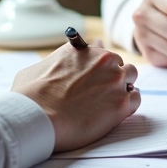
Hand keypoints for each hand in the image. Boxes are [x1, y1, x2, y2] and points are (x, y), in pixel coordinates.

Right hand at [11, 42, 140, 152]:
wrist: (37, 118)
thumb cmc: (31, 97)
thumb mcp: (36, 70)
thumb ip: (54, 65)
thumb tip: (54, 70)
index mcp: (82, 50)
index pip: (101, 49)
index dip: (99, 63)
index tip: (97, 72)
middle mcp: (103, 60)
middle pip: (119, 63)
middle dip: (113, 75)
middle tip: (103, 90)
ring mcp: (115, 81)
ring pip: (131, 77)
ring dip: (124, 86)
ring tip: (113, 99)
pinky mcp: (122, 103)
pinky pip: (136, 98)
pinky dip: (130, 103)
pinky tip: (120, 110)